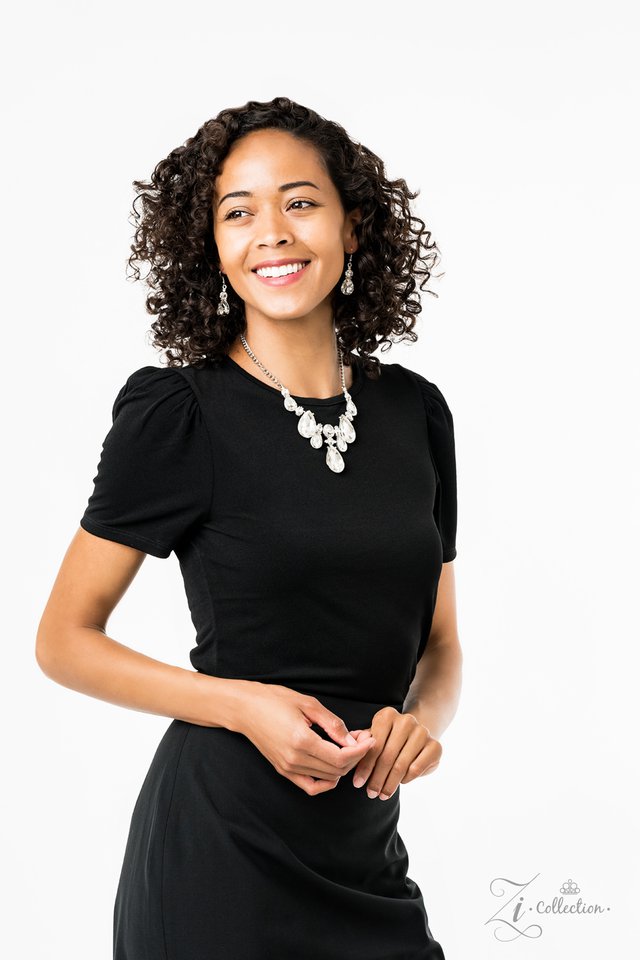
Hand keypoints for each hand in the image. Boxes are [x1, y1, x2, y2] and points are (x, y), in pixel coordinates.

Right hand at [239, 683, 376, 795]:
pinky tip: (334, 768)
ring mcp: (288, 768)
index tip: (369, 738)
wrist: (245, 708)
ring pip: (327, 778)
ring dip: (344, 766)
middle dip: (356, 756)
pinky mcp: (283, 771)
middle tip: (362, 738)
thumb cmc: (274, 700)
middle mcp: (294, 760)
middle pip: (337, 770)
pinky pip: (310, 786)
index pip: (341, 758)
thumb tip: (352, 740)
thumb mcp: (308, 704)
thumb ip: (333, 724)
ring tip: (350, 747)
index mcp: (301, 741)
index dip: (360, 751)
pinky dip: (326, 782)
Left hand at [348, 707, 441, 799]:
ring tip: (382, 794)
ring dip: (390, 783)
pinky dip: (406, 779)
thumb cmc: (389, 739)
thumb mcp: (374, 738)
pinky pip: (416, 768)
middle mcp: (406, 720)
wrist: (418, 736)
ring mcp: (422, 732)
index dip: (365, 766)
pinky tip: (400, 783)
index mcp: (387, 715)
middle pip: (387, 756)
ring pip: (401, 764)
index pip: (373, 745)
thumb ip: (362, 744)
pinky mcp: (435, 746)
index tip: (357, 783)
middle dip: (377, 778)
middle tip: (370, 793)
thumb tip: (349, 750)